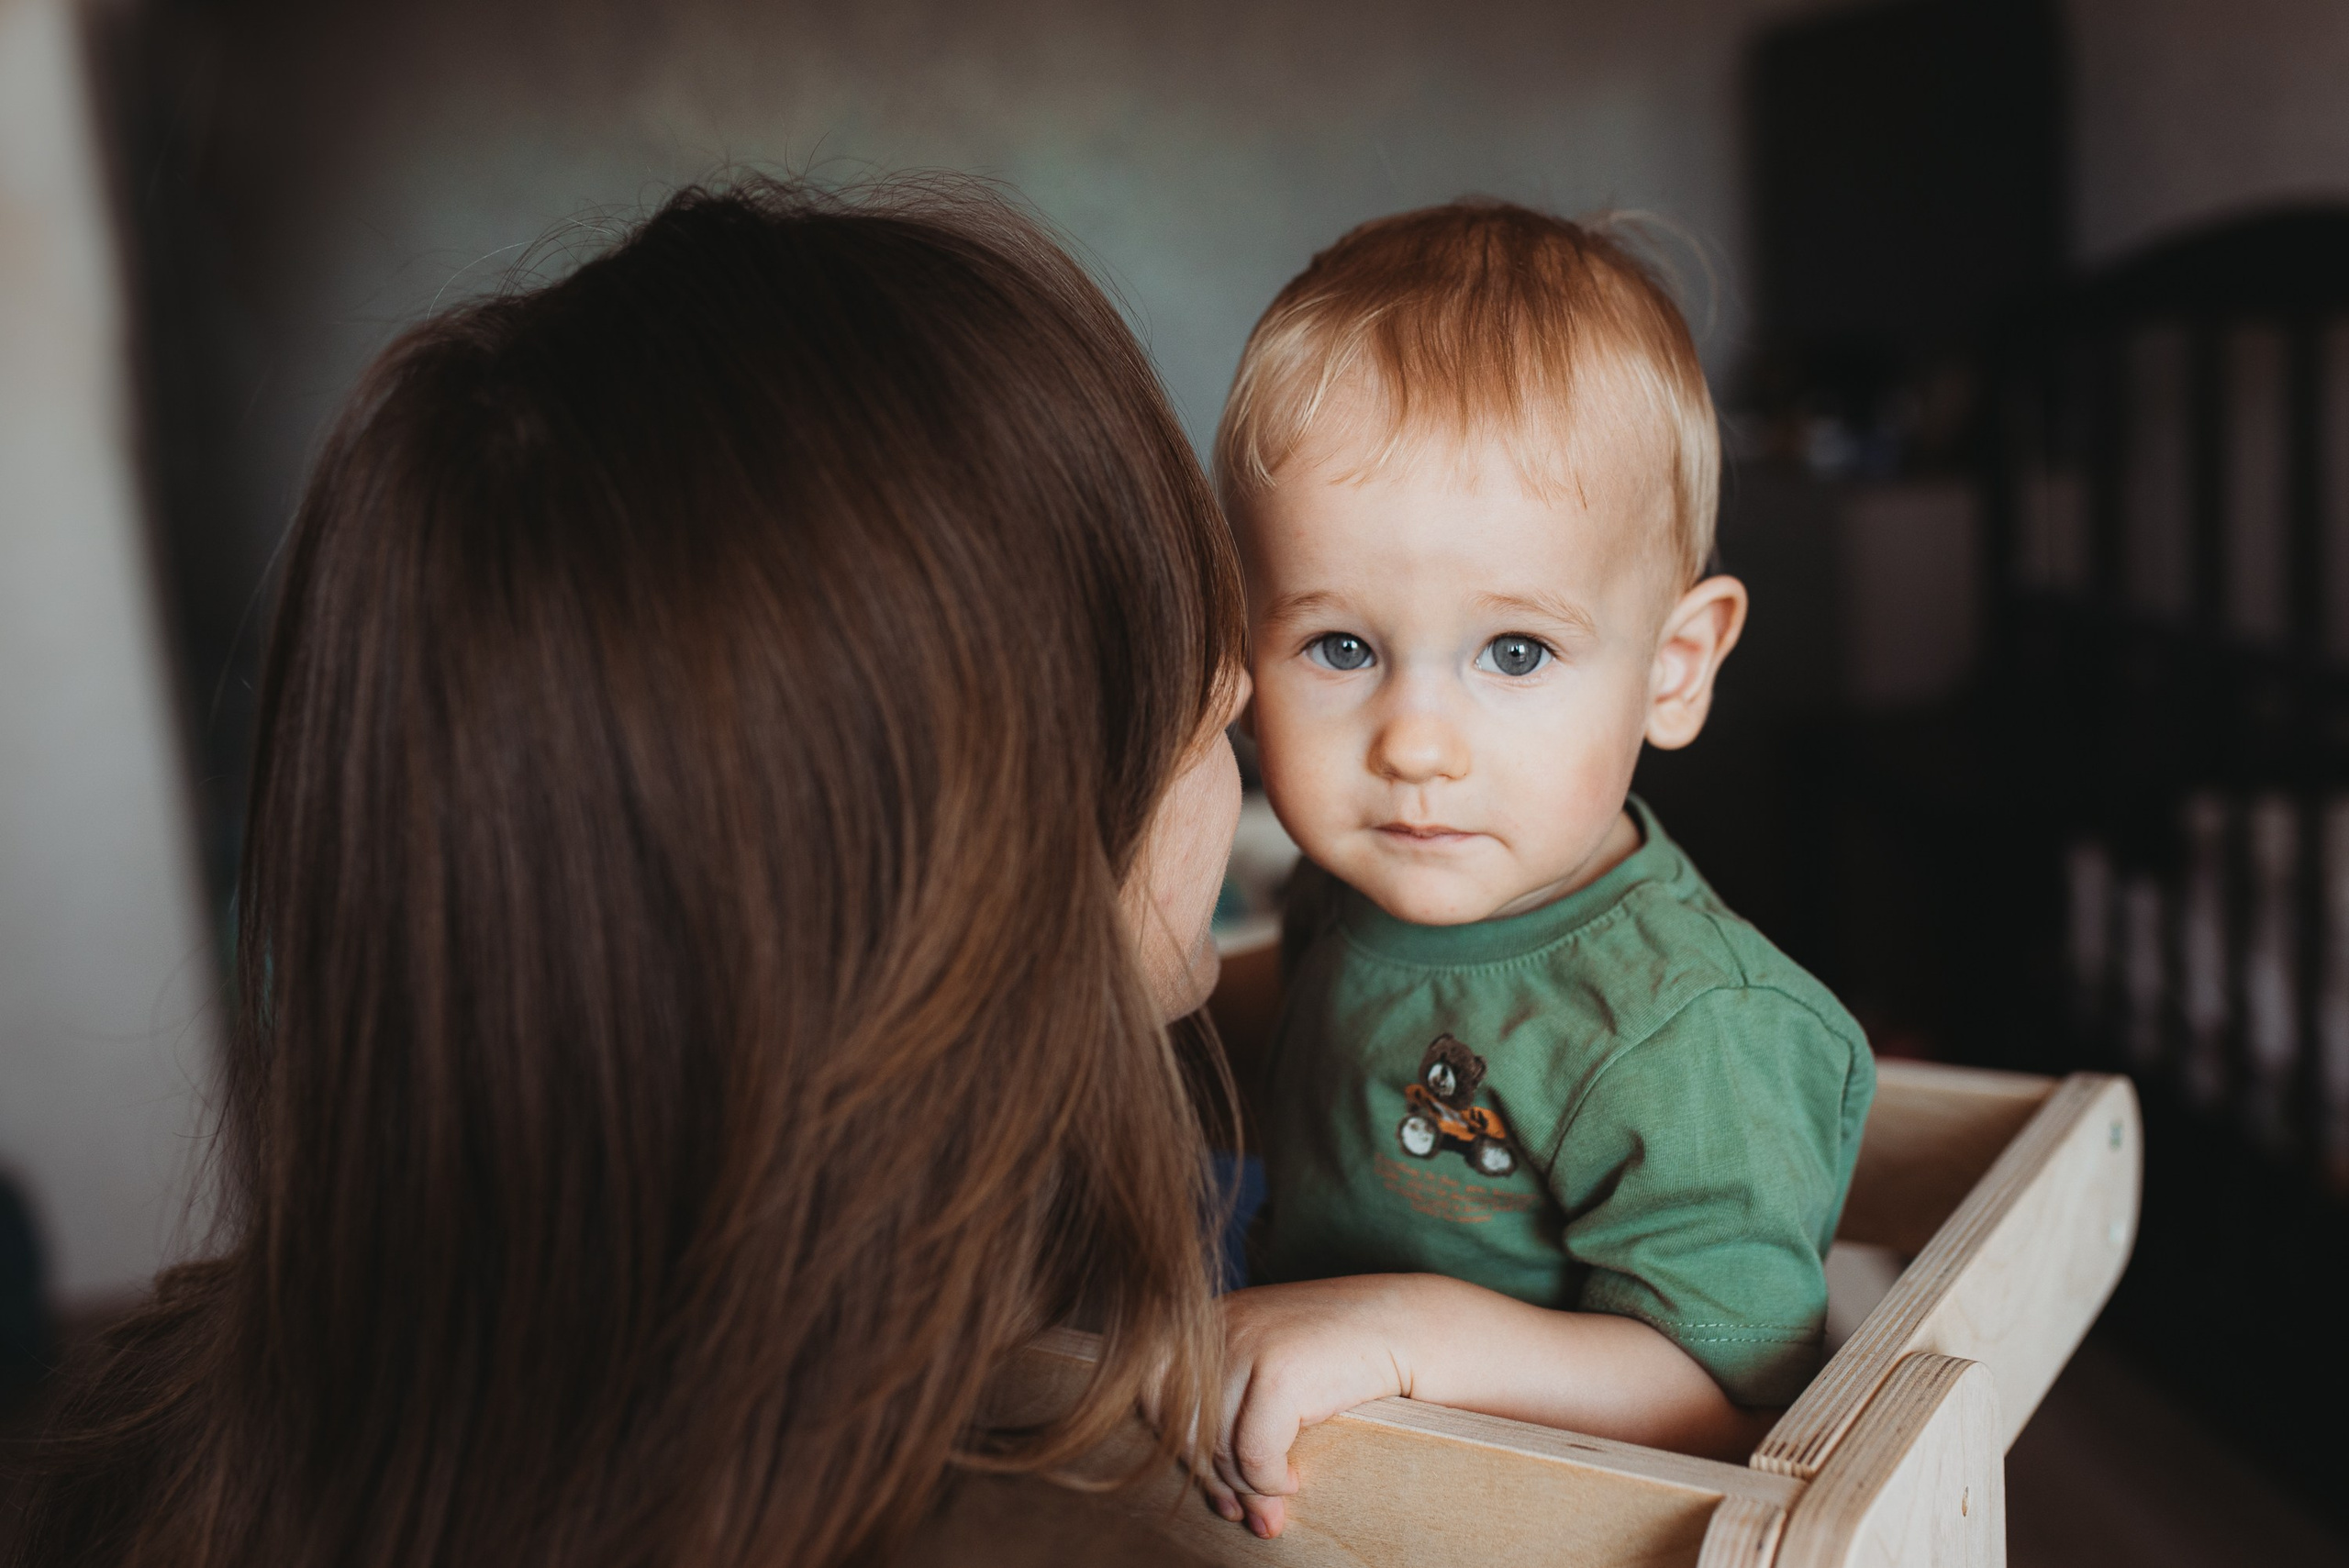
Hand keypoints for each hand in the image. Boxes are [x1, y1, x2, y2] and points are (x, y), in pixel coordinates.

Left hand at [1202, 1275, 1430, 1538]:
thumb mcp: (1272, 1375)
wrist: (1408, 1326)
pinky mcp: (1279, 1372)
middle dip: (1214, 1479)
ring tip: (1277, 1496)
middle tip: (1247, 1510)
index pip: (1151, 1393)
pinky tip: (1292, 1479)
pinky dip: (1270, 1480)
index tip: (1215, 1486)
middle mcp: (1218, 1327)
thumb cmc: (1341, 1356)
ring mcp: (1246, 1345)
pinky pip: (1254, 1454)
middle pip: (1183, 1428)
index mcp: (1206, 1323)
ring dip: (1248, 1486)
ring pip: (1218, 1447)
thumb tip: (1222, 1500)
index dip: (1179, 1447)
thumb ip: (1234, 1417)